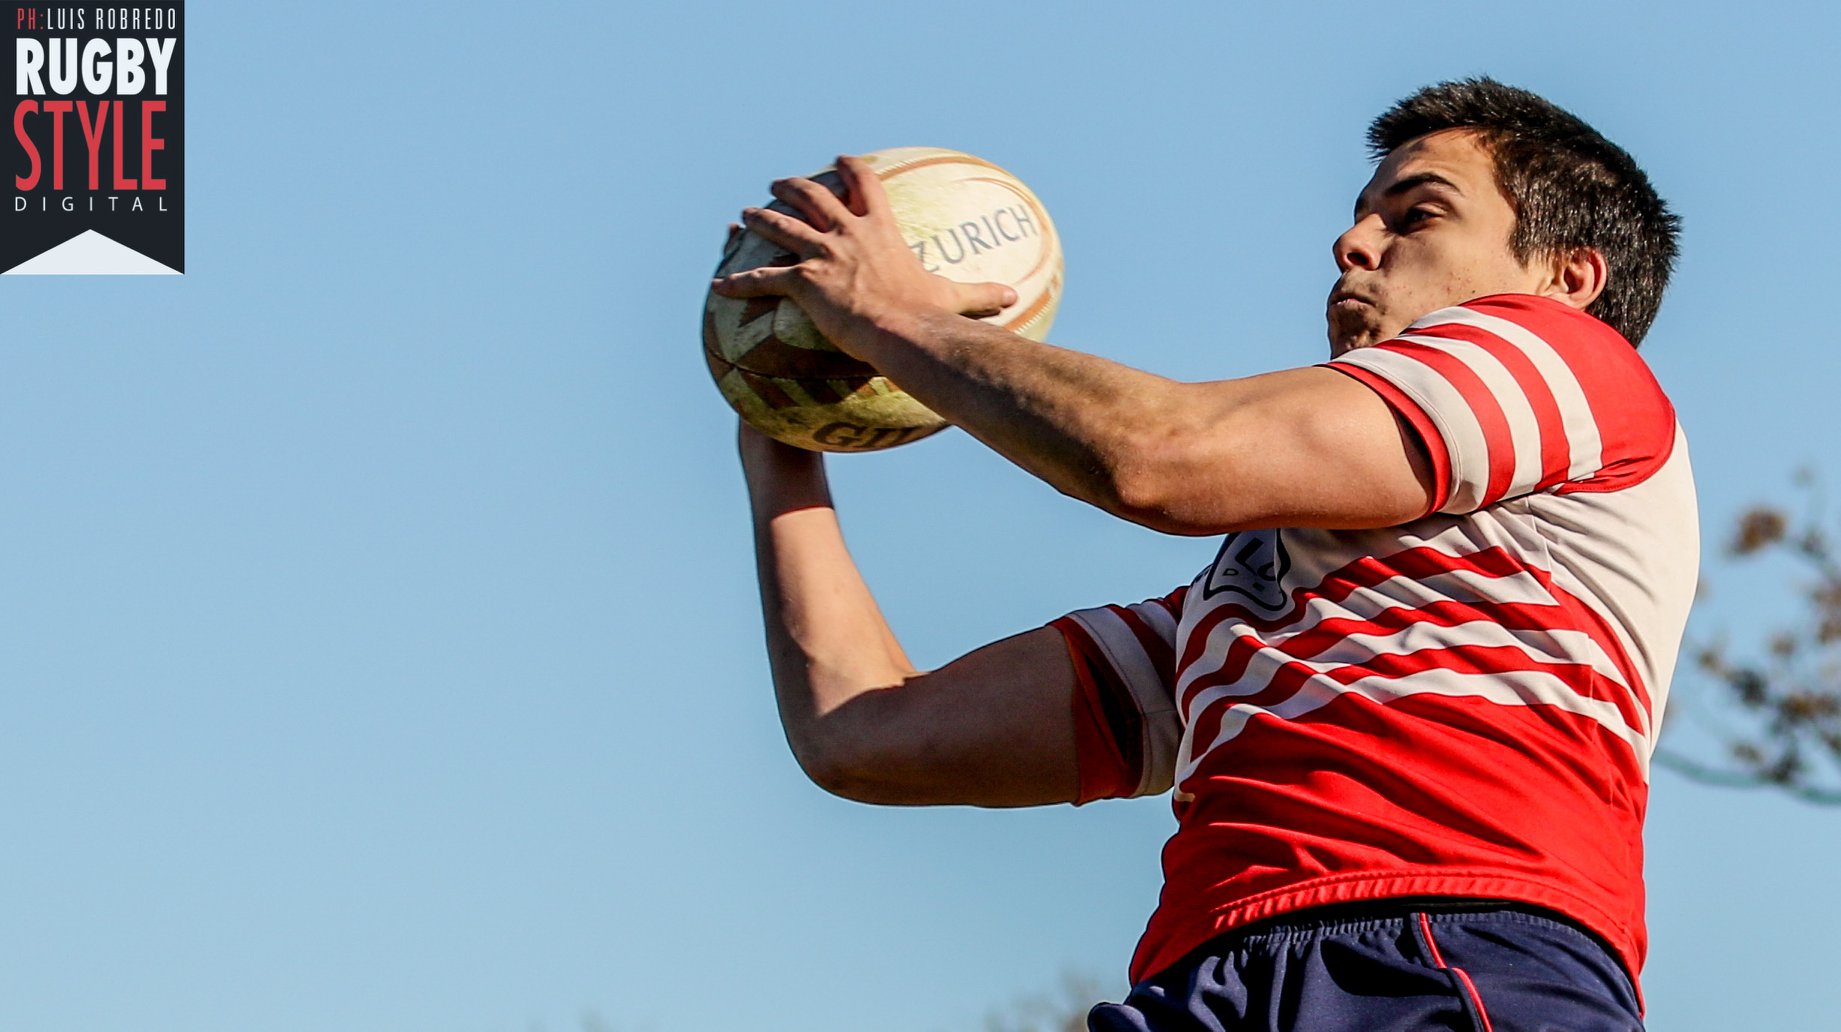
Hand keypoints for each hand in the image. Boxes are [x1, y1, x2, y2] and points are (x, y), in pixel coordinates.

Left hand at [709, 155, 1017, 357]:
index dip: (852, 169)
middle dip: (794, 186)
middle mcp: (848, 234)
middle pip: (813, 196)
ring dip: (760, 220)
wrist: (904, 330)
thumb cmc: (928, 316)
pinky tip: (719, 284)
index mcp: (880, 231)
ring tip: (744, 217)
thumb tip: (1016, 297)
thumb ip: (981, 294)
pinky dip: (739, 281)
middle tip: (779, 182)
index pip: (865, 185)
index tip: (840, 158)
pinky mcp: (804, 280)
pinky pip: (763, 278)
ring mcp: (824, 254)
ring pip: (781, 227)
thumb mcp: (954, 298)